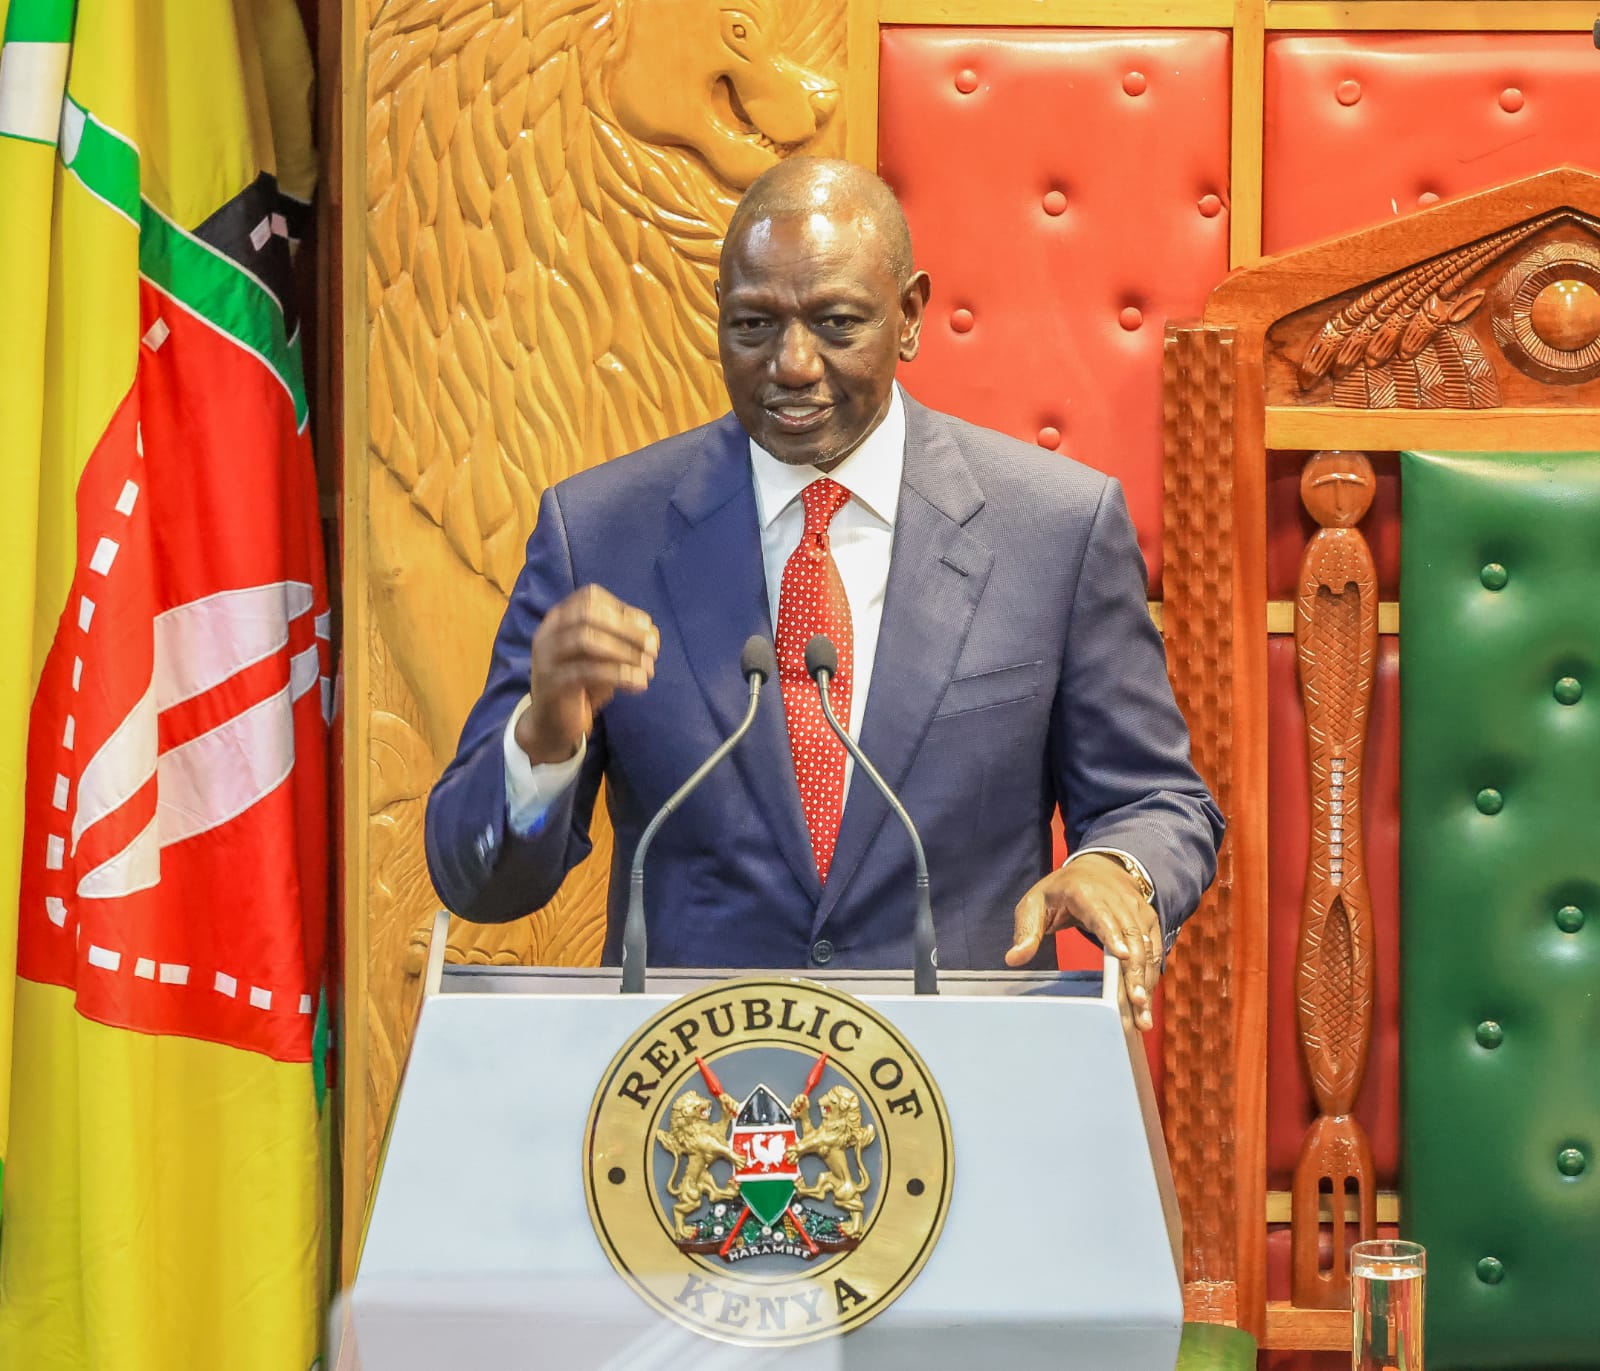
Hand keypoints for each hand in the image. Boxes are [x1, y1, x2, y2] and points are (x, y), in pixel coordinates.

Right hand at [514, 585, 658, 763]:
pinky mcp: (551, 683)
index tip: (647, 627)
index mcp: (560, 617)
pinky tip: (639, 684)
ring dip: (624, 651)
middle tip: (652, 648)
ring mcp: (547, 656)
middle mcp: (549, 631)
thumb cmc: (584, 684)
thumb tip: (652, 633)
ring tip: (648, 668)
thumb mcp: (607, 657)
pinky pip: (586, 671)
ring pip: (586, 639)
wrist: (553, 724)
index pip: (590, 596)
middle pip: (587, 613)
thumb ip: (626, 640)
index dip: (622, 608)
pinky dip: (619, 674)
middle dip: (626, 628)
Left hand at [1006, 854, 1162, 1030]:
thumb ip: (1026, 930)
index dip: (1113, 934)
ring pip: (1147, 946)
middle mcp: (1118, 899)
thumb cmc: (1061, 890)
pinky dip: (1152, 977)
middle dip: (1135, 972)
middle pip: (1130, 936)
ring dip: (1147, 981)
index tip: (1123, 956)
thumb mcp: (1035, 902)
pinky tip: (1145, 1003)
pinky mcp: (1149, 922)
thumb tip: (1013, 959)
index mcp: (1085, 892)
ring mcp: (1138, 910)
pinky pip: (1155, 950)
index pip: (1101, 914)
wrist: (1098, 868)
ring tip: (1143, 1016)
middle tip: (1135, 1004)